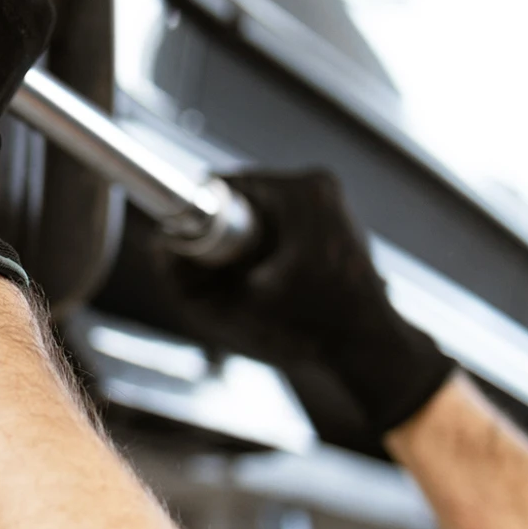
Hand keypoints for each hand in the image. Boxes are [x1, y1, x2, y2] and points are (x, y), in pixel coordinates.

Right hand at [165, 170, 455, 435]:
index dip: (200, 214)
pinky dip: (270, 238)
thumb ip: (185, 281)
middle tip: (219, 270)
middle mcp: (320, 185)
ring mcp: (334, 196)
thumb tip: (160, 249)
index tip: (190, 245)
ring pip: (264, 205)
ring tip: (250, 275)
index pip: (227, 185)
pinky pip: (285, 214)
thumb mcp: (235, 308)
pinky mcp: (339, 212)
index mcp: (300, 194)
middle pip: (245, 195)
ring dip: (247, 234)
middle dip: (225, 229)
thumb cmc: (311, 328)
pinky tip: (271, 271)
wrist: (367, 343)